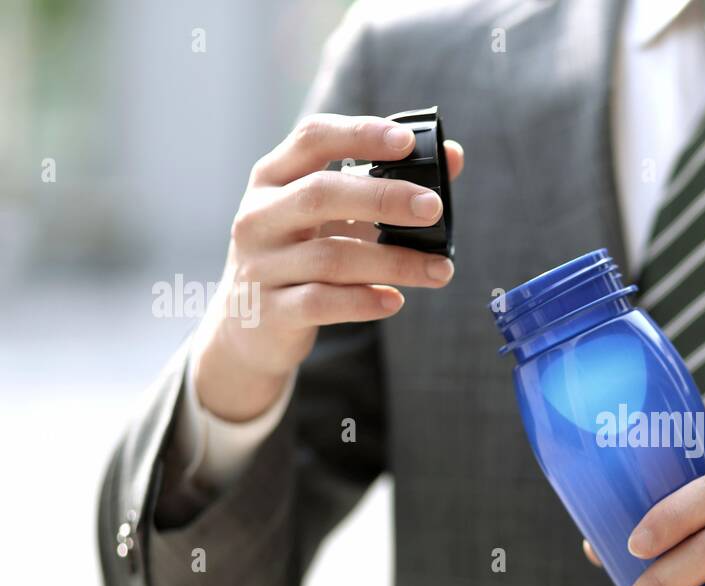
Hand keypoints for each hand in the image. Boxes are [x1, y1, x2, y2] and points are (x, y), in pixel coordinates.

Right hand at [193, 113, 464, 421]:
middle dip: (384, 198)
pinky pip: (321, 302)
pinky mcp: (270, 312)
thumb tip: (453, 157)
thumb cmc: (300, 258)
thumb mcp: (332, 218)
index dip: (359, 134)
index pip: (312, 139)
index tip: (407, 140)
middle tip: (434, 208)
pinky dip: (364, 301)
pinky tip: (395, 300)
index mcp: (274, 179)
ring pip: (331, 257)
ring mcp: (260, 265)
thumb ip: (385, 186)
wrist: (247, 329)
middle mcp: (260, 216)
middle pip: (321, 194)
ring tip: (441, 269)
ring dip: (394, 262)